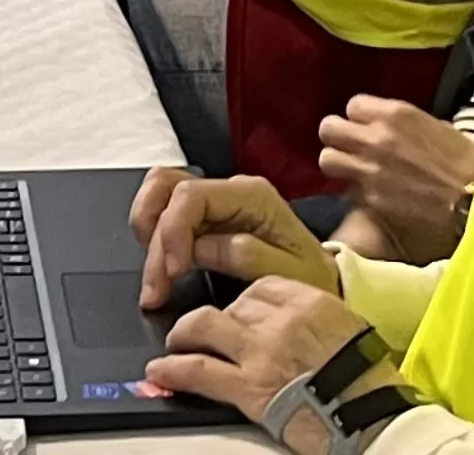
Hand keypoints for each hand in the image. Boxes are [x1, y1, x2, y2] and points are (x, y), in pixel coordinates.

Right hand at [128, 169, 334, 306]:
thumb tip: (201, 248)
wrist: (324, 283)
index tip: (172, 272)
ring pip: (159, 193)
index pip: (191, 195)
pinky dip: (155, 239)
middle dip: (153, 236)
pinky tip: (163, 271)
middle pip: (166, 186)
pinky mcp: (206, 219)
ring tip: (156, 279)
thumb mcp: (290, 276)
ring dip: (148, 233)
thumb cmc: (312, 279)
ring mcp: (216, 202)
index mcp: (252, 195)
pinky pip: (166, 213)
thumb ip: (247, 257)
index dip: (172, 231)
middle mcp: (230, 190)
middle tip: (156, 287)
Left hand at [142, 278, 384, 447]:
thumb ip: (316, 320)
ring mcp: (261, 351)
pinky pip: (198, 370)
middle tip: (205, 332)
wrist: (373, 417)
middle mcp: (280, 319)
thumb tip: (297, 325)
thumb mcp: (349, 332)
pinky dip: (173, 369)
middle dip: (214, 319)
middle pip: (230, 304)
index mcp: (308, 300)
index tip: (236, 312)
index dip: (242, 302)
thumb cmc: (369, 382)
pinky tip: (160, 371)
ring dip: (184, 334)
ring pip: (204, 326)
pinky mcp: (248, 386)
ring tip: (176, 344)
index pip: (259, 285)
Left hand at [317, 97, 473, 264]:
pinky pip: (348, 190)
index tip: (367, 127)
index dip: (359, 118)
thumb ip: (405, 125)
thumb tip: (390, 128)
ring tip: (352, 171)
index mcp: (396, 114)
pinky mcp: (370, 199)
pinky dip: (357, 192)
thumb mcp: (438, 128)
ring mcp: (369, 169)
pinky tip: (373, 194)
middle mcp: (376, 137)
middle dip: (337, 137)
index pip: (352, 105)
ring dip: (339, 164)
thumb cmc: (467, 163)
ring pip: (327, 159)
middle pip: (328, 128)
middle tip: (349, 147)